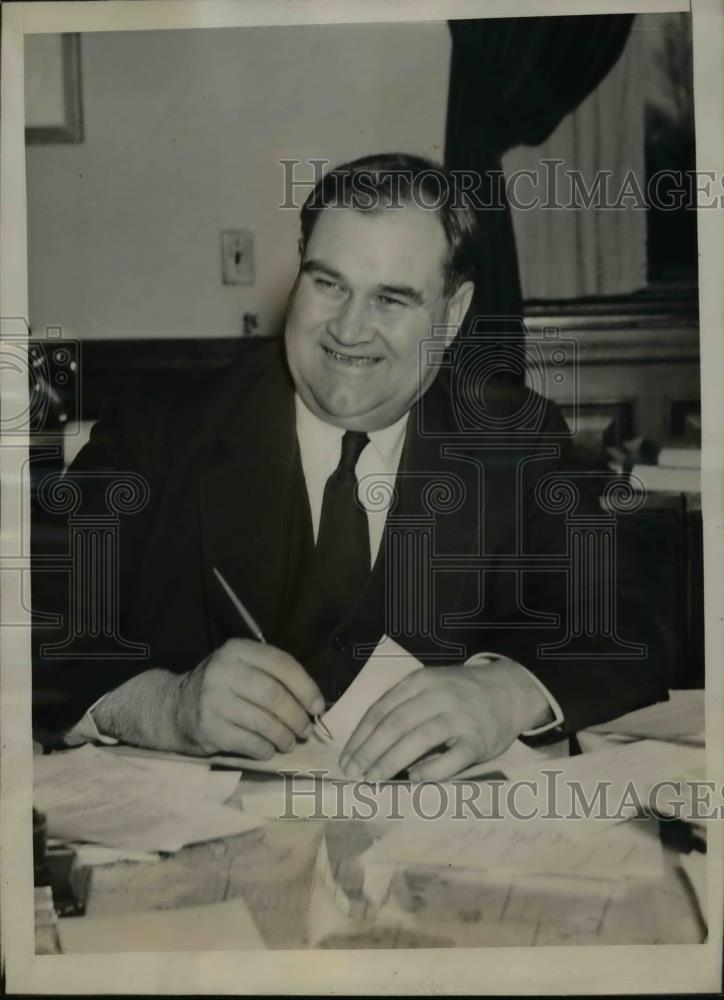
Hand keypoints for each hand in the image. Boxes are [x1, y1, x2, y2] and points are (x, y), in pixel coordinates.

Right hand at [174, 639, 324, 757]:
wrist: (175, 708)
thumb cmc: (221, 688)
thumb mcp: (242, 668)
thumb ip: (273, 677)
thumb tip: (314, 704)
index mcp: (237, 649)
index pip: (281, 663)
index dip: (306, 687)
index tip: (318, 707)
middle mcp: (223, 670)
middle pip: (274, 695)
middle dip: (297, 716)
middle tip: (306, 730)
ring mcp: (213, 700)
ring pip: (264, 722)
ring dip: (284, 736)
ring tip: (290, 742)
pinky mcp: (208, 728)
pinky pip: (249, 742)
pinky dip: (265, 749)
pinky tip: (268, 749)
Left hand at [339, 660, 551, 781]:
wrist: (511, 690)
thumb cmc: (461, 693)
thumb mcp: (430, 687)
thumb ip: (403, 708)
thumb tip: (367, 745)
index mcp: (420, 682)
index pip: (381, 710)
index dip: (360, 736)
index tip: (347, 758)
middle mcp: (438, 696)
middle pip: (394, 725)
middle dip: (369, 752)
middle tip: (353, 773)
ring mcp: (460, 718)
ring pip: (418, 740)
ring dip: (390, 762)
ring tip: (373, 779)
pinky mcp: (479, 740)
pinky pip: (451, 759)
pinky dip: (430, 771)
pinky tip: (414, 779)